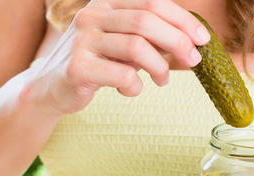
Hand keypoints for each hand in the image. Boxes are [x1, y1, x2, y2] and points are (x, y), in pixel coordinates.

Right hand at [29, 0, 209, 114]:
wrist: (50, 88)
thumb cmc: (96, 64)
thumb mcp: (121, 43)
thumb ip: (149, 38)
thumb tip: (192, 44)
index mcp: (106, 3)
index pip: (151, 2)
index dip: (182, 20)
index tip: (202, 39)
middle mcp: (91, 15)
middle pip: (146, 21)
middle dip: (177, 41)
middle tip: (193, 60)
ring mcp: (82, 40)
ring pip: (136, 47)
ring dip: (159, 67)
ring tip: (163, 81)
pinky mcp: (77, 68)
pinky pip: (121, 75)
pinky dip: (135, 86)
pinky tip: (130, 90)